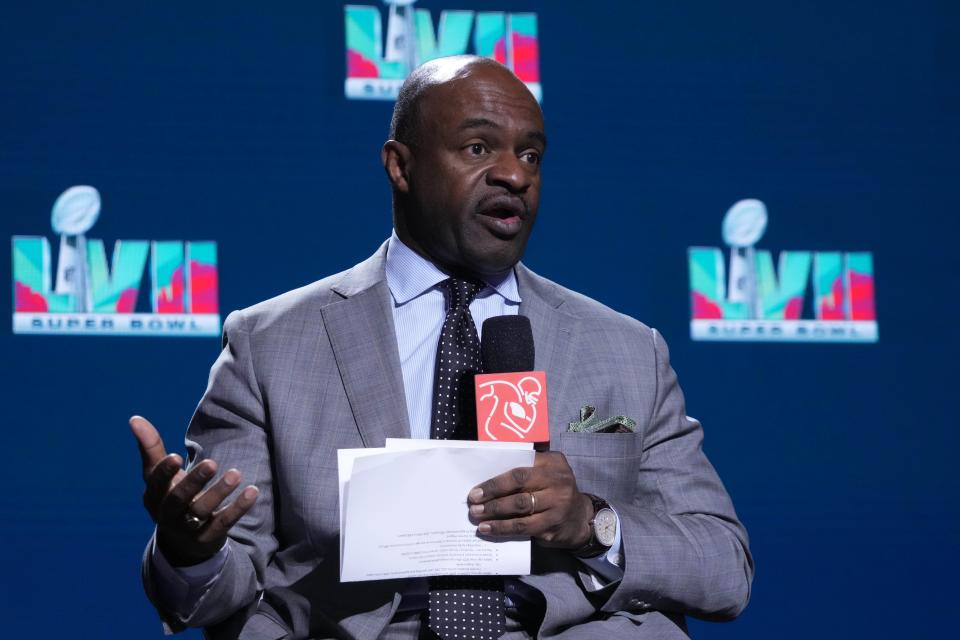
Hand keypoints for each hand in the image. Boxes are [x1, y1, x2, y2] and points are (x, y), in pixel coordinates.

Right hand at [129, 415, 258, 566]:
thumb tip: (134, 418)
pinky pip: (224, 523)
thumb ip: (151, 448)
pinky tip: (252, 491)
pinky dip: (238, 508)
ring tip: (236, 474)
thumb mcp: (158, 475)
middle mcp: (167, 515)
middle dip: (194, 481)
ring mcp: (187, 528)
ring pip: (202, 511)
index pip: (156, 484)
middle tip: (212, 463)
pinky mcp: (208, 537)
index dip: (164, 472)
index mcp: (154, 496)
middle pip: (179, 499)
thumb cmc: (170, 495)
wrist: (182, 540)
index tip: (176, 456)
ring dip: (219, 492)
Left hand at [467, 451, 592, 549]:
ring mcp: (557, 505)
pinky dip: (503, 529)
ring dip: (495, 513)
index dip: (496, 480)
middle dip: (493, 495)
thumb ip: (526, 468)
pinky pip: (523, 528)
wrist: (579, 519)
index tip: (477, 489)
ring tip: (477, 517)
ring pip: (520, 509)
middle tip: (472, 503)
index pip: (520, 469)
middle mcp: (558, 482)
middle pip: (519, 487)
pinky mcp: (552, 526)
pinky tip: (488, 529)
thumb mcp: (547, 472)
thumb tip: (489, 476)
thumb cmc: (554, 490)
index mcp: (553, 463)